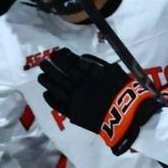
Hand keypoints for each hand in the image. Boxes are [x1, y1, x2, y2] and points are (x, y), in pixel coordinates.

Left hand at [38, 49, 159, 153]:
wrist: (127, 114)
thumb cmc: (124, 91)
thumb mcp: (113, 71)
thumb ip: (96, 64)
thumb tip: (80, 59)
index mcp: (89, 74)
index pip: (71, 63)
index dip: (62, 57)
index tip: (56, 53)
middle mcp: (79, 85)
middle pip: (60, 74)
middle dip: (51, 67)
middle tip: (43, 62)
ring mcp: (75, 99)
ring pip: (57, 88)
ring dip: (47, 81)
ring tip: (40, 76)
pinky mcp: (75, 113)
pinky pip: (59, 105)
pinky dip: (51, 99)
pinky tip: (46, 93)